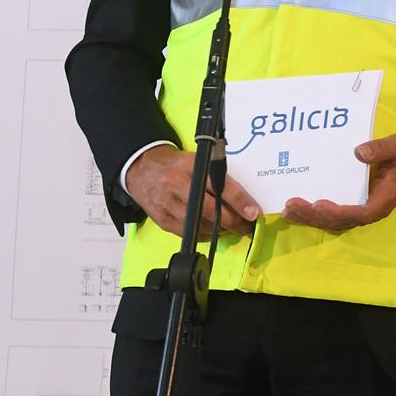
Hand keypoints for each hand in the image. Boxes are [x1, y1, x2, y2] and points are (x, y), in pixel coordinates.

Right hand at [124, 144, 260, 237]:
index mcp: (190, 166)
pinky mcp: (161, 220)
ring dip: (219, 230)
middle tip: (247, 227)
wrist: (142, 169)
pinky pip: (187, 233)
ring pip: (199, 225)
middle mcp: (177, 185)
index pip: (220, 185)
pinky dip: (203, 234)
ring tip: (234, 230)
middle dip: (233, 221)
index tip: (254, 213)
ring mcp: (167, 204)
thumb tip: (242, 198)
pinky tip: (213, 232)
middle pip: (210, 210)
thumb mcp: (196, 160)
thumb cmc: (176, 165)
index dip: (239, 201)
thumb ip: (215, 175)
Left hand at [280, 132, 395, 231]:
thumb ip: (381, 149)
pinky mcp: (356, 204)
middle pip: (339, 222)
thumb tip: (358, 152)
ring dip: (311, 218)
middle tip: (291, 207)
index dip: (338, 212)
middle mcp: (370, 210)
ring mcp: (362, 209)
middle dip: (314, 217)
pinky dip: (316, 214)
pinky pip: (335, 215)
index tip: (319, 205)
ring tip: (288, 211)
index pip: (358, 213)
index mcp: (382, 201)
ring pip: (334, 222)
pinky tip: (299, 209)